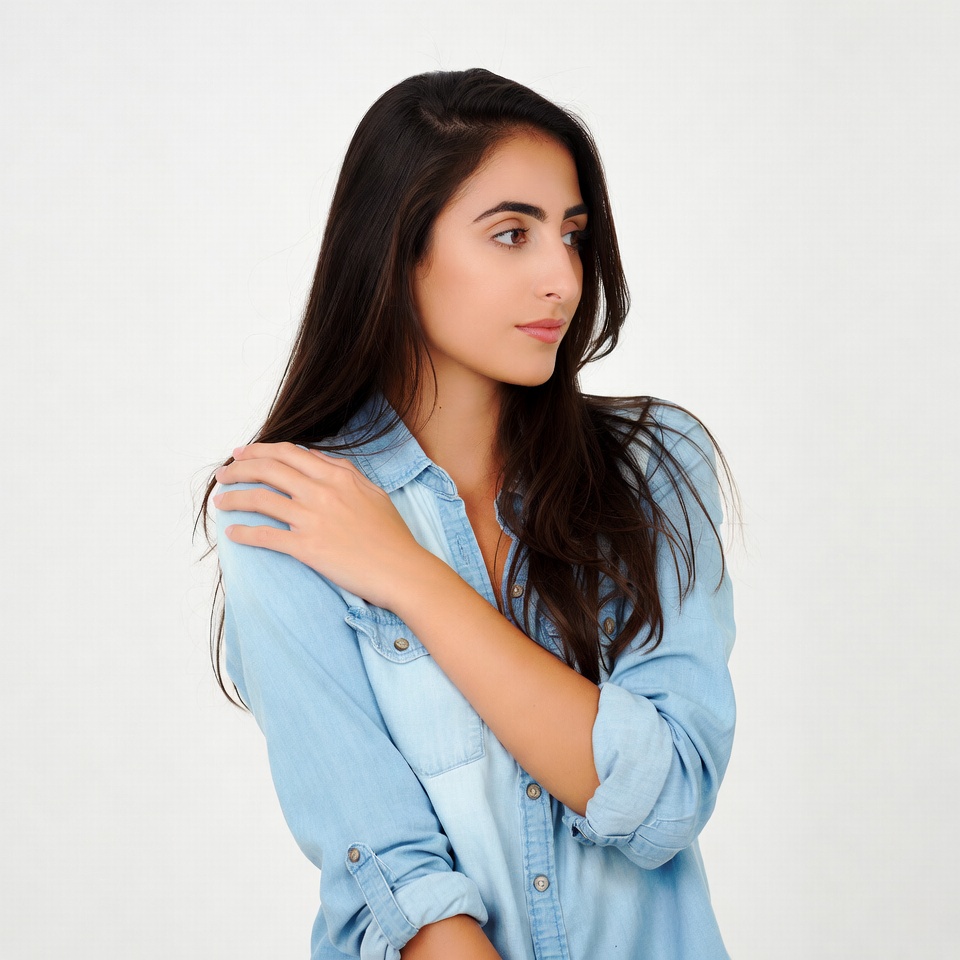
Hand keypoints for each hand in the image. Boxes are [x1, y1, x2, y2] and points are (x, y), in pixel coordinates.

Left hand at [213, 442, 425, 607]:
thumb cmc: (392, 536)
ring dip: (233, 498)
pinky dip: (244, 534)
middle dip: (239, 469)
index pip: (288, 453)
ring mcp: (313, 520)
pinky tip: (232, 534)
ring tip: (220, 501)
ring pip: (260, 500)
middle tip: (223, 474)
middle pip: (268, 470)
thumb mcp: (373, 492)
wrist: (402, 571)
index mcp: (338, 476)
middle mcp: (322, 492)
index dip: (259, 451)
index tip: (241, 454)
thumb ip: (344, 470)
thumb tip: (316, 456)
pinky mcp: (307, 548)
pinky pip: (266, 537)